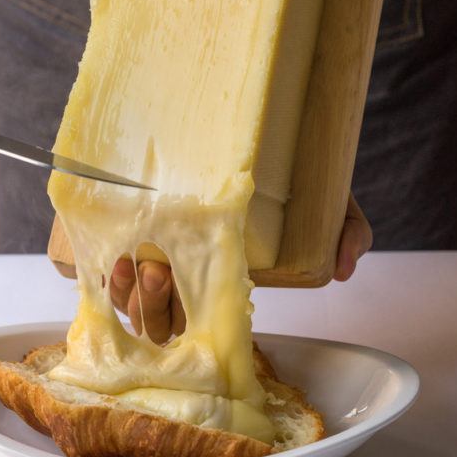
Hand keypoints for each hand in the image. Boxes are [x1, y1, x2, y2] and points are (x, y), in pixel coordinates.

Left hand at [109, 193, 371, 342]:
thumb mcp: (329, 203)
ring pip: (135, 307)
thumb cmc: (295, 176)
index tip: (194, 300)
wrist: (274, 132)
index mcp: (232, 283)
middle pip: (164, 322)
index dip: (193, 323)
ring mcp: (165, 263)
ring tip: (137, 266)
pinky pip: (114, 282)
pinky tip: (111, 263)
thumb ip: (348, 232)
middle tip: (160, 273)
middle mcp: (195, 281)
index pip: (207, 324)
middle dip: (156, 308)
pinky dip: (108, 283)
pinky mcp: (138, 239)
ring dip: (131, 297)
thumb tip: (345, 268)